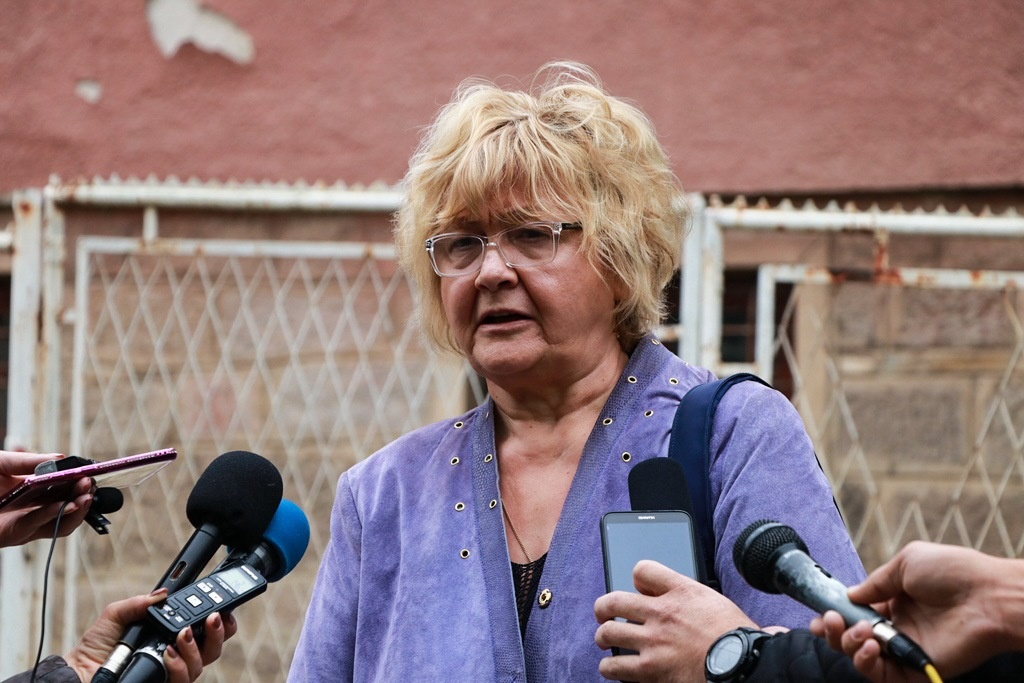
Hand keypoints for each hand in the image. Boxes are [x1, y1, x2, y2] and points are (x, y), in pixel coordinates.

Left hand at [0, 451, 92, 546]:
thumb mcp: (3, 463)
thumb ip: (30, 461)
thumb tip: (62, 458)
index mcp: (35, 492)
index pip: (67, 490)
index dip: (81, 484)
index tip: (91, 475)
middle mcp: (34, 510)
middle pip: (70, 509)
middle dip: (84, 498)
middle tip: (90, 485)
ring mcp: (25, 525)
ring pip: (61, 525)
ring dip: (76, 511)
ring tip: (84, 497)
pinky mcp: (12, 536)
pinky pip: (38, 526)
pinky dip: (53, 516)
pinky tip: (64, 505)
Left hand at [63, 590, 238, 682]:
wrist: (80, 673)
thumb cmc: (95, 648)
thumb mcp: (116, 615)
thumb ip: (140, 602)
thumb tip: (163, 593)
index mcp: (171, 637)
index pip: (205, 630)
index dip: (220, 621)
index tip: (222, 609)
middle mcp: (176, 657)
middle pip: (213, 648)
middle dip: (219, 632)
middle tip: (213, 618)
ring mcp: (171, 674)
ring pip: (201, 664)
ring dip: (195, 647)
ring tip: (183, 634)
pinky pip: (183, 680)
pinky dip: (179, 665)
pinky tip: (168, 653)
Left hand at [594, 560, 758, 682]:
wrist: (742, 666)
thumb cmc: (740, 639)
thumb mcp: (724, 607)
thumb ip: (713, 604)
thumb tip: (760, 622)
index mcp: (681, 591)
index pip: (643, 569)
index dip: (637, 577)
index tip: (638, 587)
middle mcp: (661, 612)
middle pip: (614, 600)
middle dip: (604, 607)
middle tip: (603, 612)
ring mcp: (653, 640)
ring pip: (609, 633)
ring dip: (603, 637)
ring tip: (605, 640)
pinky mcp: (650, 669)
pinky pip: (617, 667)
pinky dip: (610, 668)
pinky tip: (612, 668)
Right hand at [809, 541, 1023, 680]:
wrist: (989, 596)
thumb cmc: (955, 572)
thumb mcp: (907, 563)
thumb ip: (875, 582)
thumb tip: (851, 595)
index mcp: (894, 602)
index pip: (855, 614)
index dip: (834, 615)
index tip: (819, 614)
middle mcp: (897, 627)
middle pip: (851, 638)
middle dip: (833, 631)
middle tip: (829, 622)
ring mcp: (905, 650)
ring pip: (861, 658)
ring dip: (849, 644)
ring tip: (861, 631)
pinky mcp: (915, 670)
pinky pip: (880, 675)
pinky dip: (866, 663)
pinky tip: (869, 644)